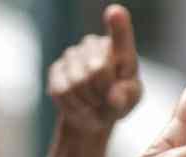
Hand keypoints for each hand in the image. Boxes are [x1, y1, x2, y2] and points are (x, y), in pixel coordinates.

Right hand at [48, 4, 141, 134]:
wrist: (93, 114)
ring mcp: (72, 54)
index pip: (120, 35)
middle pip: (98, 69)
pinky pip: (62, 92)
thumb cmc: (117, 101)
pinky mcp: (56, 69)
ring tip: (93, 102)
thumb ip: (126, 96)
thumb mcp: (129, 100)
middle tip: (105, 99)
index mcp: (119, 49)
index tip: (114, 13)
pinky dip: (73, 105)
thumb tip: (114, 96)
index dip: (117, 24)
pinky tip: (78, 104)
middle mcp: (94, 44)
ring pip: (77, 83)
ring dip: (87, 101)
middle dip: (102, 92)